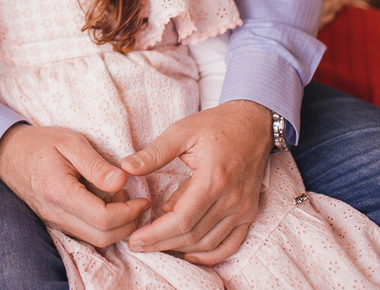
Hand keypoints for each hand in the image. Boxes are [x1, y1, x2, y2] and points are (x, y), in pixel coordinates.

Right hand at [0, 123, 150, 247]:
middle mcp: (56, 214)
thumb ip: (97, 164)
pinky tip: (106, 204)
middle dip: (128, 224)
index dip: (129, 213)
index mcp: (60, 192)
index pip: (103, 219)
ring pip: (94, 240)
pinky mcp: (56, 223)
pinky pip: (85, 234)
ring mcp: (54, 221)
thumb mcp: (71, 142)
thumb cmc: (42, 143)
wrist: (9, 153)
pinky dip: (103, 226)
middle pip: (102, 237)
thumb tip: (122, 182)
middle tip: (138, 203)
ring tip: (122, 200)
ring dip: (116, 227)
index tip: (142, 198)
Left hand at [122, 100, 271, 264]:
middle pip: (193, 235)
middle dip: (162, 244)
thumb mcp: (182, 132)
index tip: (135, 239)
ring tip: (156, 246)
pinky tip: (189, 255)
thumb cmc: (216, 125)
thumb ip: (155, 153)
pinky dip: (210, 255)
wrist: (253, 124)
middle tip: (137, 245)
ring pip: (209, 243)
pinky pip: (232, 244)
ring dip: (181, 249)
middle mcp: (231, 199)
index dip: (156, 233)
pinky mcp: (249, 213)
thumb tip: (126, 167)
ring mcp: (243, 209)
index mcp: (213, 180)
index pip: (182, 219)